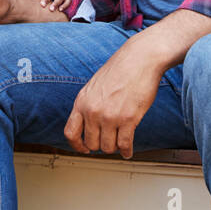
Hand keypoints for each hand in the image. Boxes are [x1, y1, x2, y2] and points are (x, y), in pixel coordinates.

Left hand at [63, 42, 161, 158]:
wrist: (140, 58)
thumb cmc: (121, 69)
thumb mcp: (95, 86)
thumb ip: (89, 104)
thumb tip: (89, 124)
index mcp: (82, 101)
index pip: (70, 133)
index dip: (77, 146)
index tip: (84, 149)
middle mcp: (93, 110)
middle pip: (91, 144)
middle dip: (101, 145)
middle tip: (109, 142)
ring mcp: (110, 116)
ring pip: (108, 147)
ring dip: (115, 147)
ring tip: (120, 143)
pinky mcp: (128, 119)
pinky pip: (124, 144)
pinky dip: (127, 151)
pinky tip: (129, 150)